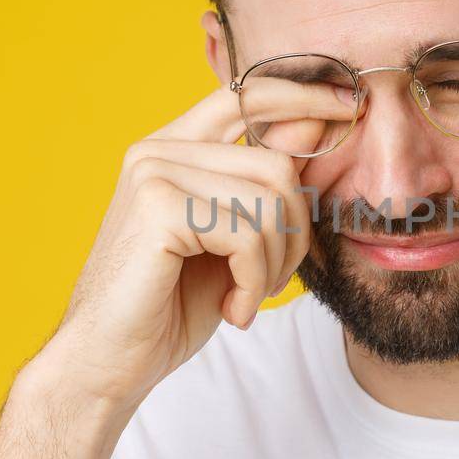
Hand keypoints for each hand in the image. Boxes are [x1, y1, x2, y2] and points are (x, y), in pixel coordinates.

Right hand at [34, 76, 358, 410]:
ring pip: (269, 202)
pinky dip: (254, 282)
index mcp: (174, 148)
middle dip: (295, 233)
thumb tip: (317, 125)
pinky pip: (247, 236)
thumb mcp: (232, 239)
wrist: (108, 363)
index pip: (248, 94)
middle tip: (271, 280)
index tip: (349, 103)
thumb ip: (266, 185)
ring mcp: (154, 173)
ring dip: (275, 264)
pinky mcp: (157, 207)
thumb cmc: (170, 305)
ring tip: (246, 297)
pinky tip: (233, 310)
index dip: (304, 95)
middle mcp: (158, 149)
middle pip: (277, 164)